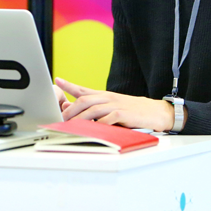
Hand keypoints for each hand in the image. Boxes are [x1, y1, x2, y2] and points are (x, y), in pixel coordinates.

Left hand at [55, 77, 180, 131]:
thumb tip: (73, 111)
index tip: (57, 81)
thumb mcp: (111, 107)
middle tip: (59, 117)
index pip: (83, 89)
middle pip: (84, 100)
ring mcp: (115, 105)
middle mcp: (107, 98)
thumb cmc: (131, 110)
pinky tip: (92, 129)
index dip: (69, 85)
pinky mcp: (123, 114)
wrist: (154, 111)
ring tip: (70, 125)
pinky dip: (98, 124)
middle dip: (70, 109)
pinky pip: (108, 118)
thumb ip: (94, 109)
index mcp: (103, 96)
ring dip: (80, 118)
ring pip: (93, 109)